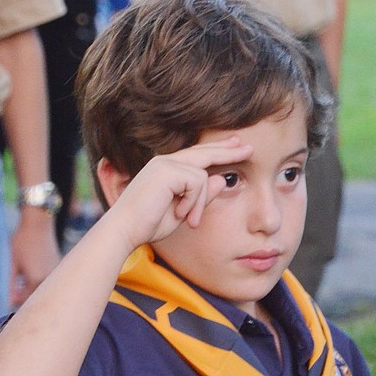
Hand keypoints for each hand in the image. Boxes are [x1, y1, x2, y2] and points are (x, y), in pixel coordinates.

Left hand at [10, 208, 60, 306]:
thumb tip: (8, 300)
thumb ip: (10, 284)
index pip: (24, 300)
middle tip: (13, 286)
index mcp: (35, 280)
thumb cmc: (22, 241)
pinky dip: (38, 279)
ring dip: (31, 287)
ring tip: (21, 275)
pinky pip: (47, 280)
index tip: (7, 292)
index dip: (13, 298)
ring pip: (40, 288)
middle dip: (23, 294)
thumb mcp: (11, 263)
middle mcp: (48, 279)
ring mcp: (54, 273)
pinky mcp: (57, 267)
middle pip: (33, 295)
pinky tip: (31, 268)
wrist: (38, 223)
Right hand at [103, 137, 253, 251]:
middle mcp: (166, 161)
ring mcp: (165, 164)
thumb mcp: (182, 211)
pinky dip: (192, 203)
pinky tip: (179, 213)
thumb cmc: (149, 225)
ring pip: (202, 177)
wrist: (125, 230)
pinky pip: (196, 184)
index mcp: (167, 169)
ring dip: (199, 204)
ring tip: (187, 221)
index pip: (199, 156)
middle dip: (228, 151)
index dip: (219, 150)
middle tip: (250, 149)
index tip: (237, 146)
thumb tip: (220, 179)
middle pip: (205, 152)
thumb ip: (201, 196)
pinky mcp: (167, 170)